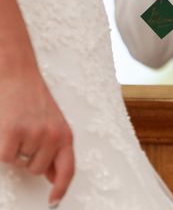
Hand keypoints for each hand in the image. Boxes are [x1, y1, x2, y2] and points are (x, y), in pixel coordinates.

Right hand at [0, 65, 73, 206]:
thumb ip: (54, 148)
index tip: (54, 201)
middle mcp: (53, 136)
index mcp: (66, 134)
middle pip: (37, 169)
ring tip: (17, 127)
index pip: (68, 169)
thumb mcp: (53, 123)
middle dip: (28, 158)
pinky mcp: (13, 133)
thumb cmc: (33, 99)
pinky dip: (2, 148)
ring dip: (15, 151)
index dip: (61, 188)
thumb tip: (51, 176)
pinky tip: (6, 129)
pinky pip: (5, 157)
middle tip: (25, 133)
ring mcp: (34, 135)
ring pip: (20, 163)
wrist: (18, 75)